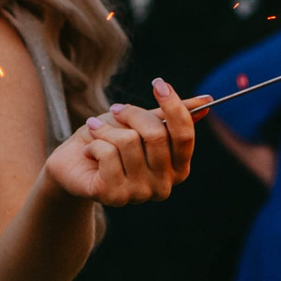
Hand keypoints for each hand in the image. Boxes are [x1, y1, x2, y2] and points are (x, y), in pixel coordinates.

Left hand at [47, 80, 195, 206]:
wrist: (73, 163)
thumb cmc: (111, 141)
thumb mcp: (142, 123)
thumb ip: (171, 115)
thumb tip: (206, 101)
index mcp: (178, 169)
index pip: (184, 135)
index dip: (173, 106)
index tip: (159, 83)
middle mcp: (163, 186)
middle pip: (156, 134)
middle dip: (132, 114)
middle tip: (116, 110)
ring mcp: (140, 194)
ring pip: (129, 142)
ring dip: (107, 129)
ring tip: (96, 131)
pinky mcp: (115, 196)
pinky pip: (108, 154)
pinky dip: (95, 143)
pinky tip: (89, 151)